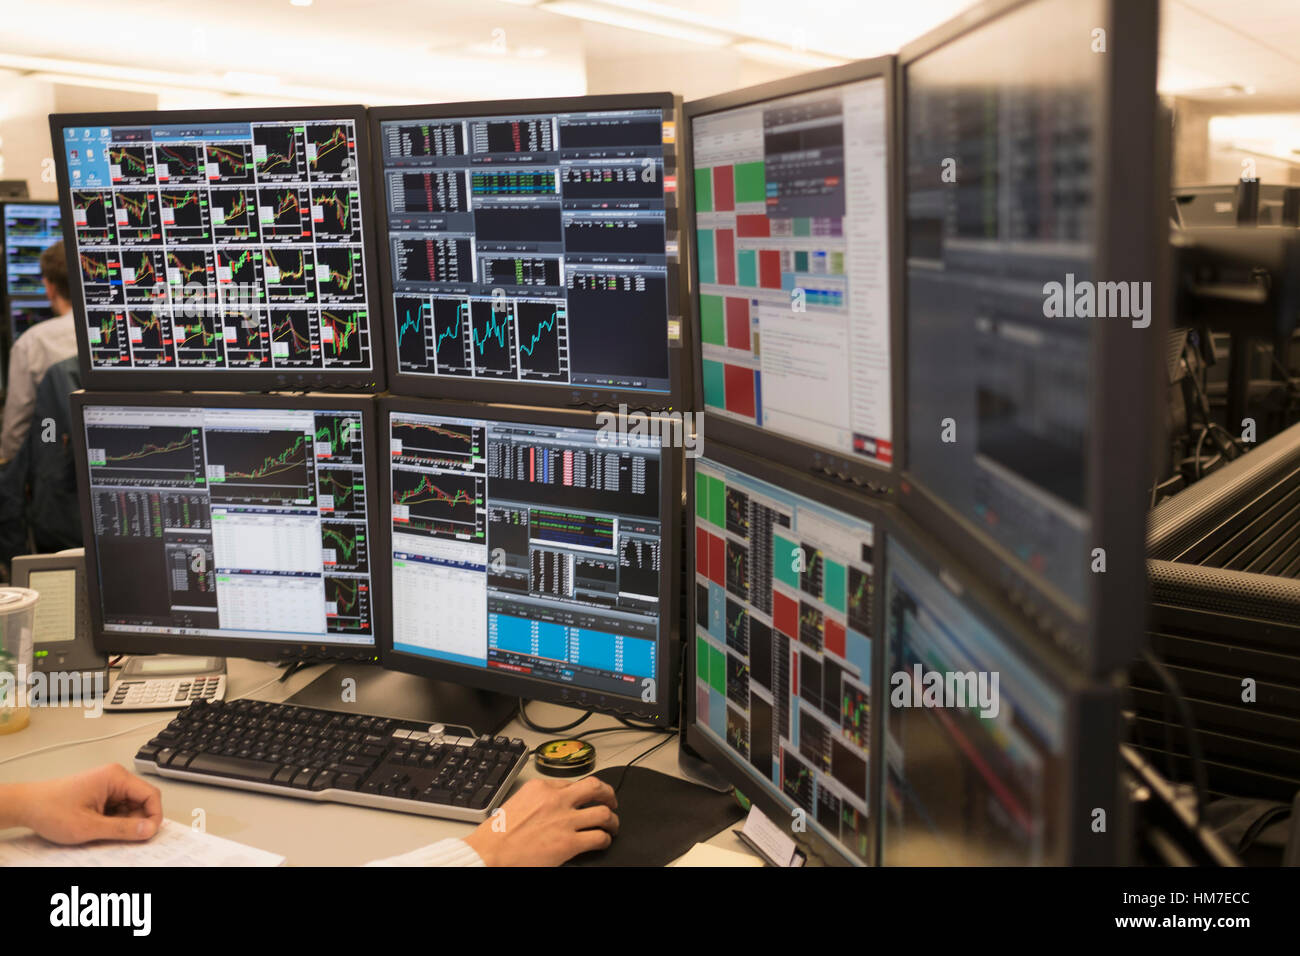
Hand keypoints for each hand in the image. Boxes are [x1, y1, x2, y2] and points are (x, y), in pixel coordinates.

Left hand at [5, 764, 162, 844]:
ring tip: (102, 832)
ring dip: (123, 823)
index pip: (150, 795)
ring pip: (130, 807)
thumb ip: (122, 829)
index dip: (154, 816)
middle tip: (122, 838)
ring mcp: (108, 786)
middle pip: (142, 801)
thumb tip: (149, 830)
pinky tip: (98, 828)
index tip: (148, 835)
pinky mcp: (101, 794)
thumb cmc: (51, 810)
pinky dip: (114, 822)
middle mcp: (115, 778)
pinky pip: (119, 809)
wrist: (26, 806)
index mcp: (116, 778)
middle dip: (136, 821)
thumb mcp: (89, 826)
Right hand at [463, 776, 617, 865]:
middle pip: (595, 787)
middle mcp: (556, 800)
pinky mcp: (569, 843)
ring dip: (612, 820)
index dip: (582, 793)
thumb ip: (538, 800)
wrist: (489, 854)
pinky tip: (603, 842)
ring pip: (604, 813)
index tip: (586, 798)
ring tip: (612, 825)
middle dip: (608, 794)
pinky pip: (599, 837)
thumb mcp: (517, 803)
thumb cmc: (497, 834)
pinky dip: (605, 840)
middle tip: (611, 802)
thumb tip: (551, 806)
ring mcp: (565, 820)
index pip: (572, 783)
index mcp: (541, 788)